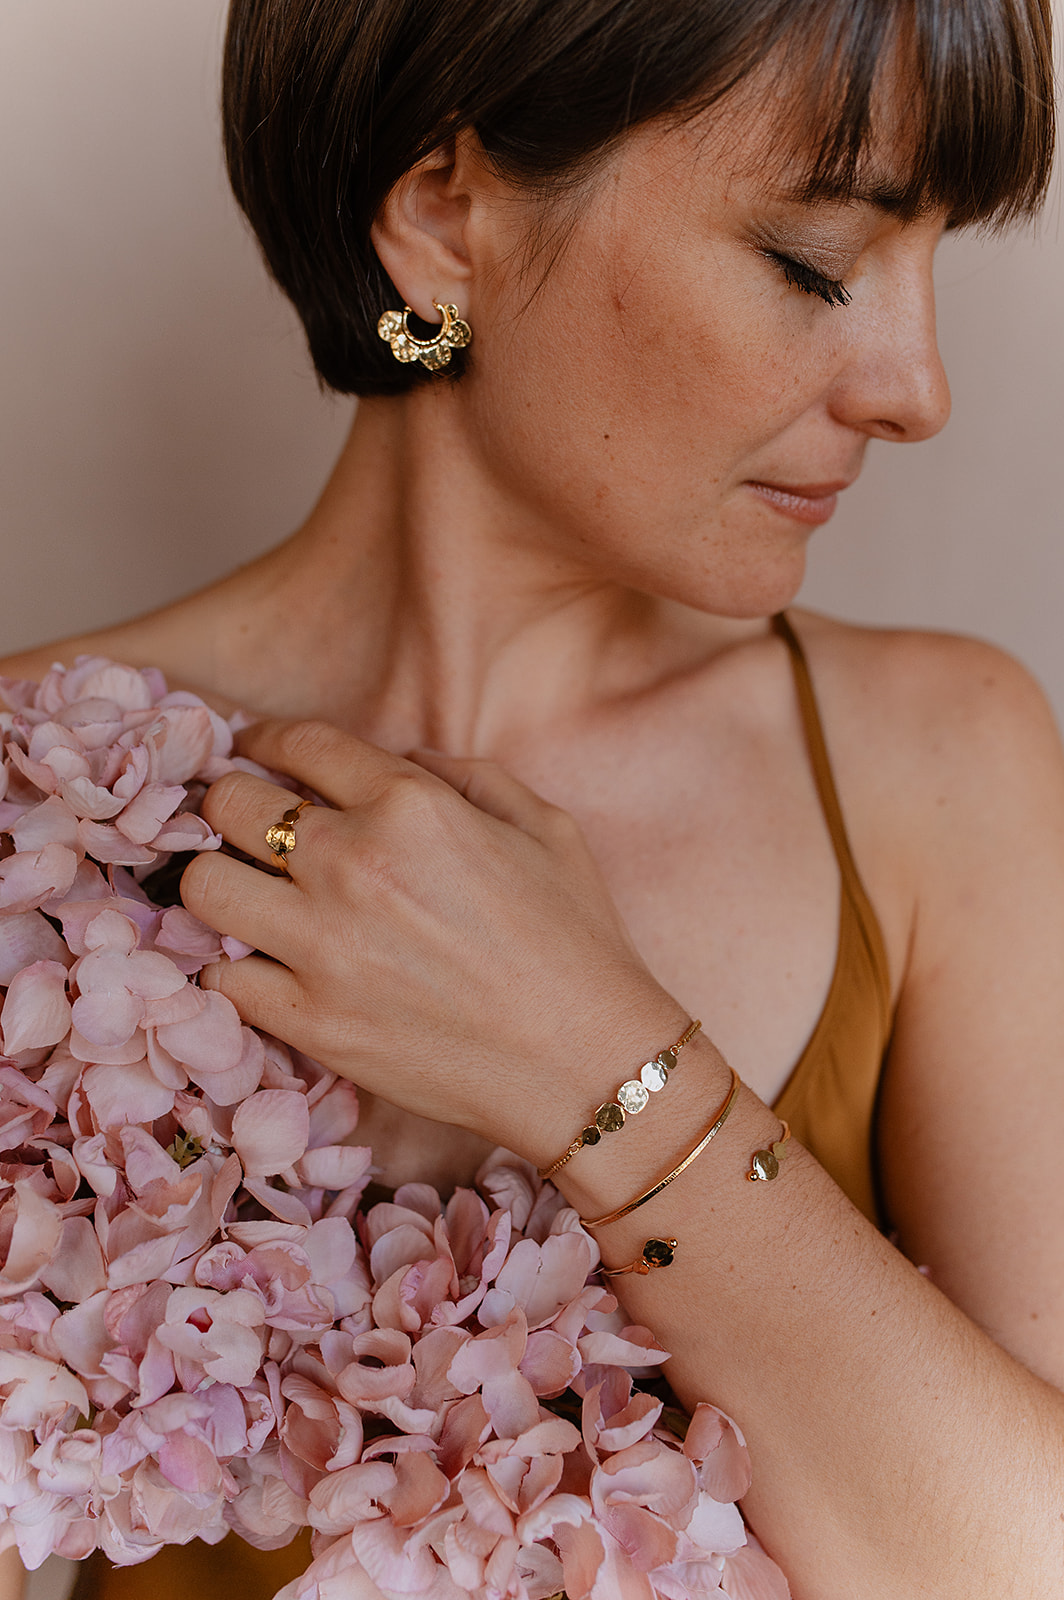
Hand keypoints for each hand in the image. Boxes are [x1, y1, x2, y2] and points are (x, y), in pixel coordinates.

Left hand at [180, 720, 679, 1164]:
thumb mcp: (544, 825)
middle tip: (253, 827)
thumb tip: (403, 759)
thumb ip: (466, 774)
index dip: (269, 741)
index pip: (298, 743)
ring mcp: (322, 946)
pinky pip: (222, 978)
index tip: (262, 754)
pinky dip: (236, 969)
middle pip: (230, 802)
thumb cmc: (577, 940)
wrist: (584, 1060)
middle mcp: (352, 864)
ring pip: (203, 886)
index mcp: (409, 805)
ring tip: (249, 896)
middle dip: (236, 804)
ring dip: (220, 881)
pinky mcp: (311, 1021)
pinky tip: (268, 967)